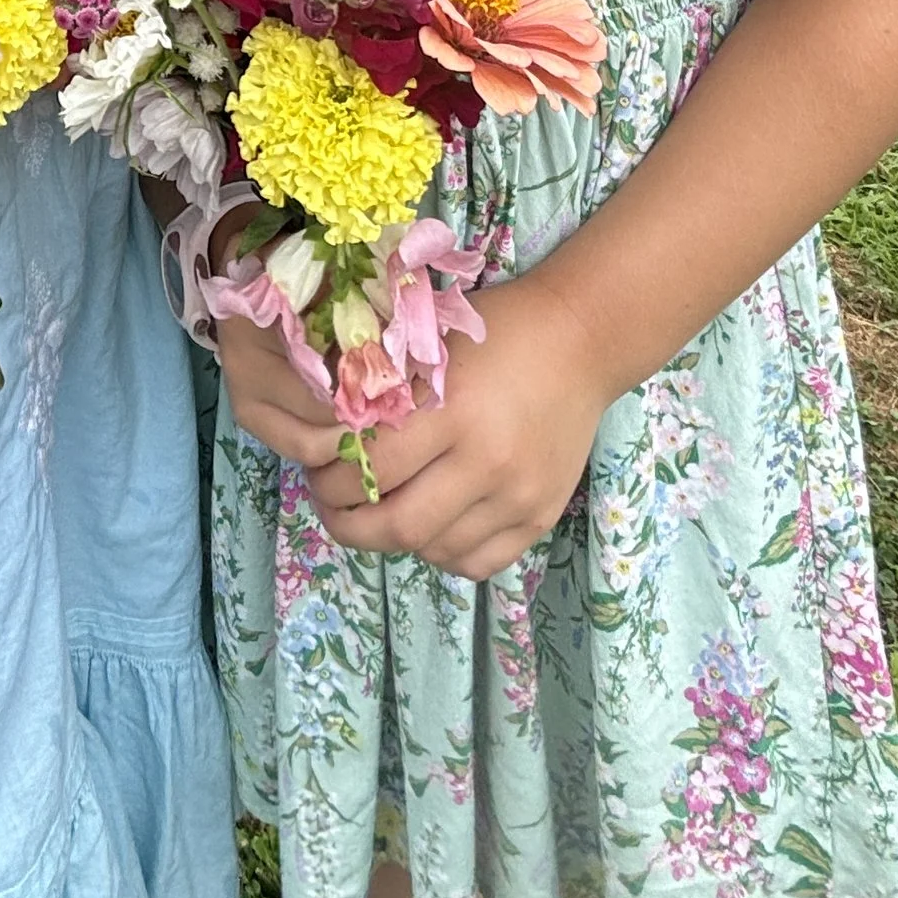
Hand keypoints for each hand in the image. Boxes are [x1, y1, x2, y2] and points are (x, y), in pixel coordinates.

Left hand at [288, 279, 611, 581]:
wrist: (580, 342)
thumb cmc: (495, 334)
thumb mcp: (431, 348)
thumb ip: (385, 394)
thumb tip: (324, 441)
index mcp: (452, 410)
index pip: (371, 470)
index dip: (330, 480)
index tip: (317, 471)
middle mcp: (488, 462)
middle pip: (399, 526)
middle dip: (349, 525)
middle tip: (333, 506)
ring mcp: (519, 496)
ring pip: (435, 549)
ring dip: (394, 539)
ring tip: (377, 513)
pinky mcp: (541, 517)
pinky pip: (477, 563)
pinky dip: (442, 553)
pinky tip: (429, 525)